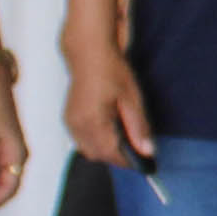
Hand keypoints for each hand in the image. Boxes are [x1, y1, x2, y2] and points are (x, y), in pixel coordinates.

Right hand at [63, 40, 153, 170]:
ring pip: (88, 150)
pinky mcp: (68, 119)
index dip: (128, 162)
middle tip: (137, 151)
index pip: (110, 154)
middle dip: (117, 157)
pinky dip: (96, 142)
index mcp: (93, 120)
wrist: (88, 53)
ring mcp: (70, 122)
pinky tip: (110, 131)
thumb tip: (148, 152)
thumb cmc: (112, 71)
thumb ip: (139, 128)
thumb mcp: (132, 99)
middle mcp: (77, 125)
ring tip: (124, 139)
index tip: (144, 163)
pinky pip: (81, 141)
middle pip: (98, 156)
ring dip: (105, 151)